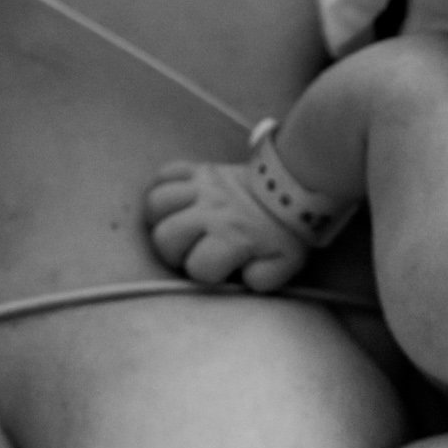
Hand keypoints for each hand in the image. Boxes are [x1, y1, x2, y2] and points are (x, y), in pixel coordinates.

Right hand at [144, 160, 312, 291]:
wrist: (290, 187)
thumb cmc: (282, 230)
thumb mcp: (284, 262)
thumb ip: (264, 278)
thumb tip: (244, 279)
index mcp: (234, 236)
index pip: (198, 267)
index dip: (206, 274)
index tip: (219, 267)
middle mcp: (212, 209)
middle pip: (165, 237)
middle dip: (175, 252)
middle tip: (192, 251)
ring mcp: (203, 185)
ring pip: (156, 203)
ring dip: (162, 220)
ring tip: (177, 226)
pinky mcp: (199, 169)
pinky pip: (165, 173)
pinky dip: (163, 186)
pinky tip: (175, 202)